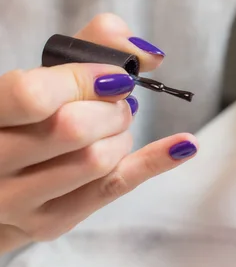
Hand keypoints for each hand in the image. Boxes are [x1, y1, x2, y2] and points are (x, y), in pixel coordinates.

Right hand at [0, 13, 197, 253]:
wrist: (1, 176)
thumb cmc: (27, 115)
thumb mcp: (46, 71)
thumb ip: (93, 44)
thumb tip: (149, 53)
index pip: (33, 95)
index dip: (83, 79)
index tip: (114, 75)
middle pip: (73, 130)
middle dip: (112, 108)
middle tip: (117, 102)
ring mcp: (17, 201)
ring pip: (97, 160)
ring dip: (122, 134)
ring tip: (113, 127)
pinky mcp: (49, 222)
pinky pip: (115, 187)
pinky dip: (156, 161)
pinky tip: (185, 145)